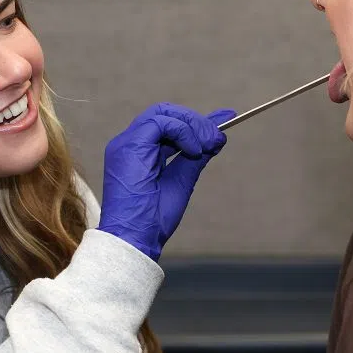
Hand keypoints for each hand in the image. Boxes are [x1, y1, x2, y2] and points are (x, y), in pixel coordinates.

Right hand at [98, 104, 234, 260]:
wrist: (136, 239)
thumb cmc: (153, 219)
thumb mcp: (182, 181)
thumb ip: (196, 158)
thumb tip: (217, 138)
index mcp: (138, 153)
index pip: (168, 125)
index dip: (196, 122)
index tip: (225, 119)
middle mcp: (129, 144)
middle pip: (165, 113)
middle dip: (195, 121)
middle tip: (217, 137)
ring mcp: (127, 143)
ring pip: (163, 113)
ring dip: (193, 125)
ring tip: (209, 144)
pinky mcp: (130, 146)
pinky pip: (161, 122)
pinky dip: (183, 131)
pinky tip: (194, 150)